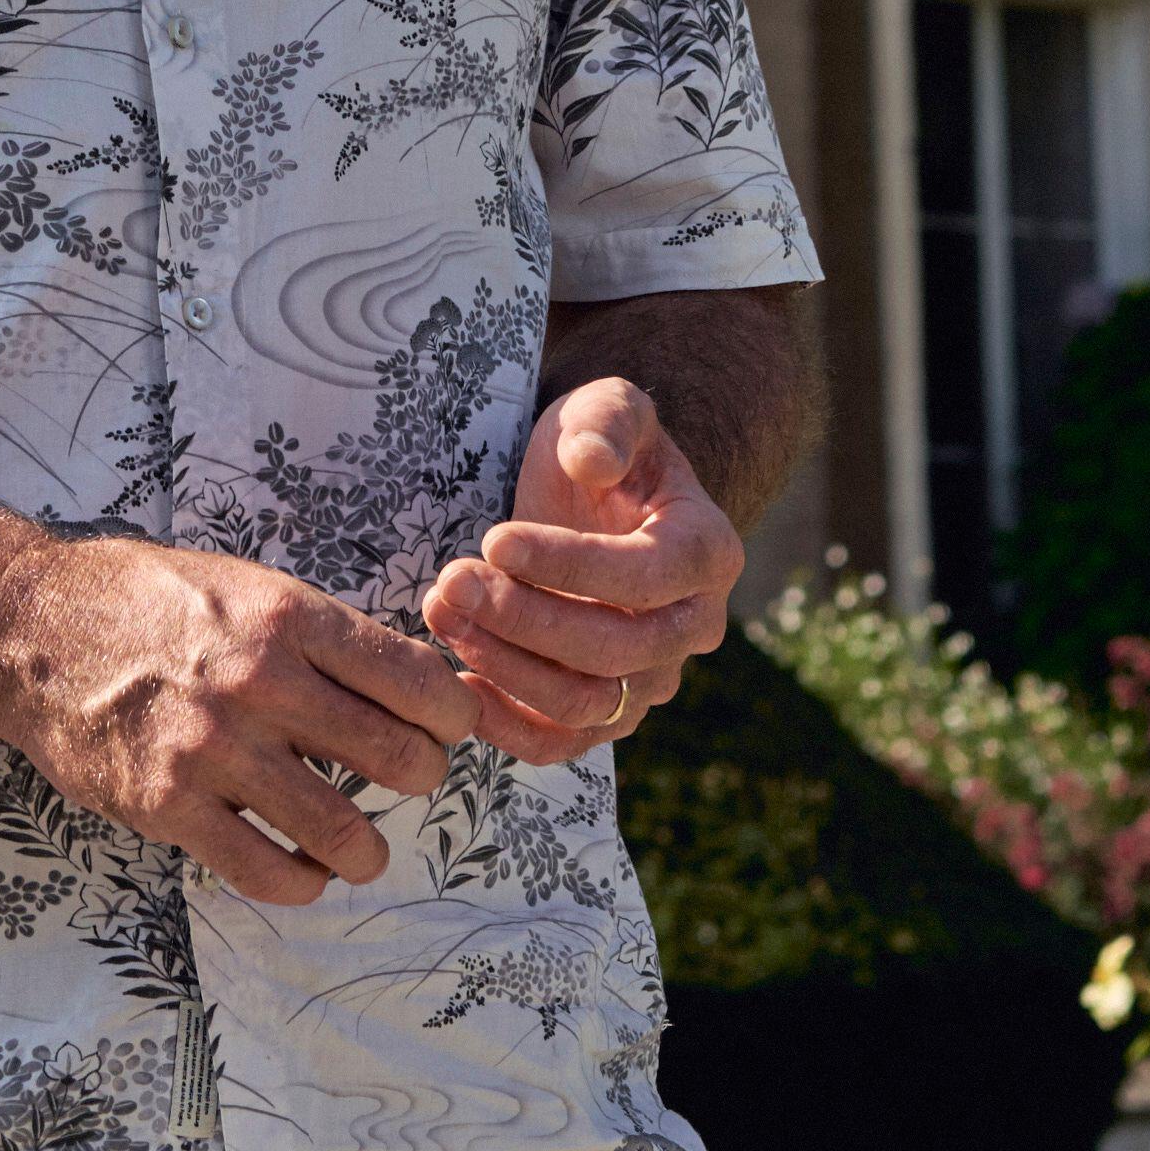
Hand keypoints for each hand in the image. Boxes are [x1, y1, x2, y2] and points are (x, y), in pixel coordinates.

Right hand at [0, 536, 483, 906]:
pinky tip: (303, 869)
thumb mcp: (247, 585)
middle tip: (406, 779)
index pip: (416, 682)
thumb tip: (415, 687)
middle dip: (421, 778)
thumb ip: (322, 636)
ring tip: (361, 846)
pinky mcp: (167, 807)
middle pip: (398, 759)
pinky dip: (302, 882)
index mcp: (288, 618)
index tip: (445, 727)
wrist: (33, 629)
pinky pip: (267, 872)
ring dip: (368, 850)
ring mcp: (211, 750)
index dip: (452, 716)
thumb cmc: (149, 601)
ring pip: (342, 831)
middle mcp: (259, 683)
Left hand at [419, 377, 742, 767]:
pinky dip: (509, 729)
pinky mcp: (605, 712)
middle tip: (452, 581)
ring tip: (441, 612)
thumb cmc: (599, 447)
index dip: (568, 566)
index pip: (645, 576)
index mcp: (708, 551)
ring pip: (586, 703)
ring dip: (506, 666)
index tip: (494, 540)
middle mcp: (692, 627)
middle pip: (615, 650)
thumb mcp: (606, 407)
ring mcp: (651, 679)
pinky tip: (457, 683)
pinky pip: (562, 743)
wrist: (593, 498)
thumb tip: (592, 462)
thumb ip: (607, 421)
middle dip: (525, 619)